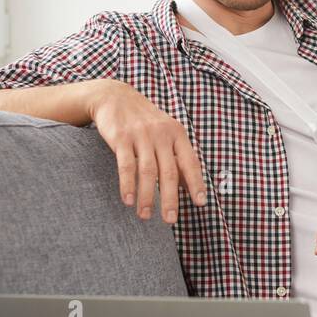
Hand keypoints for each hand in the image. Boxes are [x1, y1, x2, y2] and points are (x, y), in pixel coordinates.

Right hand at [88, 79, 206, 222]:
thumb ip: (178, 157)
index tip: (201, 203)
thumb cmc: (145, 121)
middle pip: (170, 172)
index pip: (191, 162)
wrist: (115, 97)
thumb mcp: (166, 133)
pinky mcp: (121, 137)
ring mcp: (142, 135)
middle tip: (170, 220)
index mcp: (177, 133)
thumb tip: (191, 187)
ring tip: (145, 216)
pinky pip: (126, 165)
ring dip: (147, 197)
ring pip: (148, 171)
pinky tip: (128, 200)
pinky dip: (128, 185)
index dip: (196, 184)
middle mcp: (162, 134)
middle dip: (170, 199)